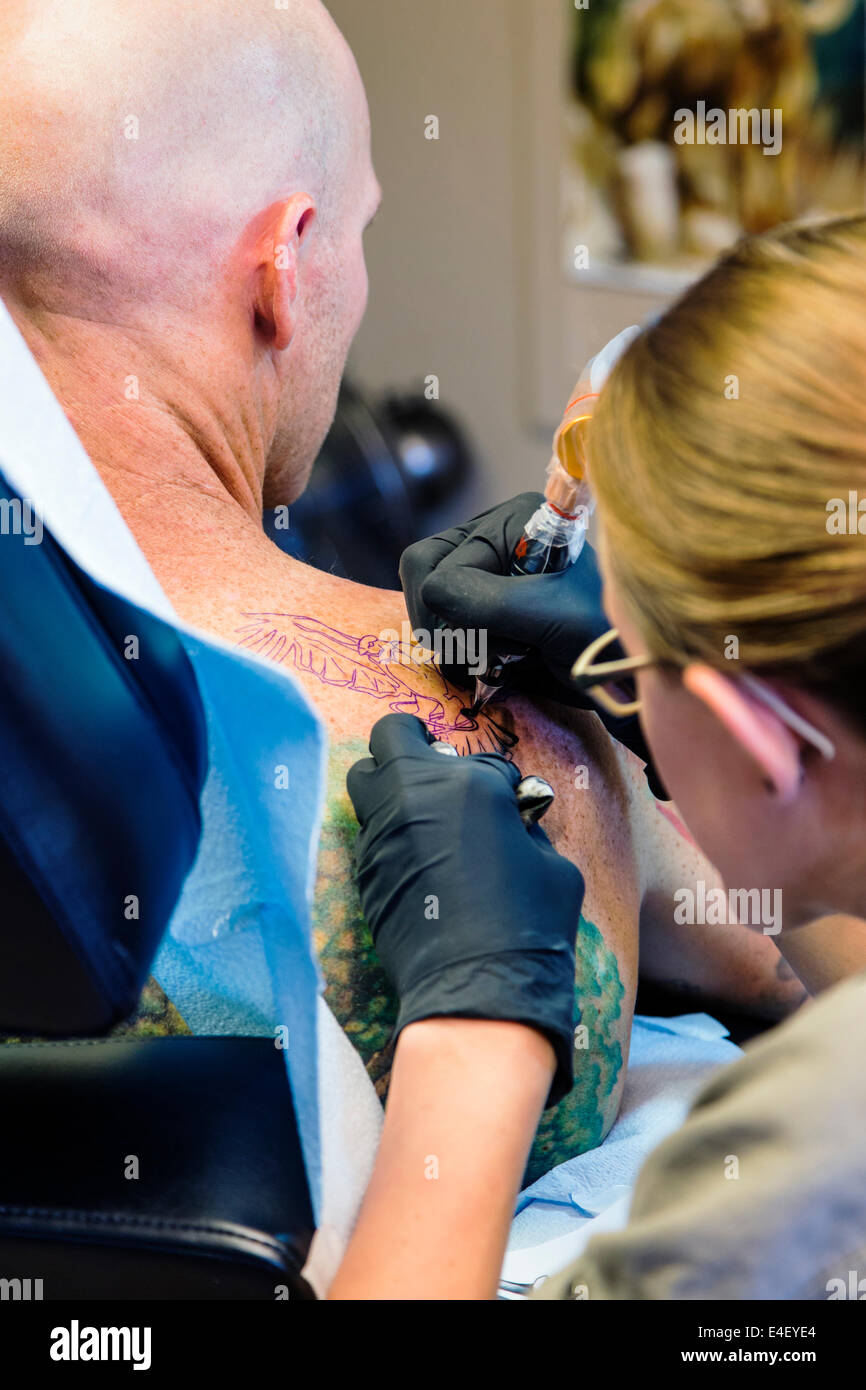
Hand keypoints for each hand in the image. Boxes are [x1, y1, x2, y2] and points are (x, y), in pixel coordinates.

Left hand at [346, 713, 584, 1106]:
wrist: (477, 988)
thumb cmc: (528, 924)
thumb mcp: (550, 863)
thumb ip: (525, 828)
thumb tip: (512, 820)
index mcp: (469, 786)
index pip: (484, 759)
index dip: (501, 780)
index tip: (509, 802)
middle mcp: (414, 796)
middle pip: (390, 737)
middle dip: (414, 745)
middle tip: (437, 769)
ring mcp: (381, 832)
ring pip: (364, 780)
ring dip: (390, 784)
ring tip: (419, 810)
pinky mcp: (364, 869)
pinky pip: (368, 832)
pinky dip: (388, 832)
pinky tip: (414, 858)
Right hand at [400, 495, 668, 796]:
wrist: (640, 679)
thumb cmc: (609, 637)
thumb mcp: (549, 614)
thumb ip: (485, 600)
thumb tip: (431, 594)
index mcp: (514, 521)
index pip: (434, 560)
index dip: (440, 608)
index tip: (470, 648)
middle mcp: (501, 541)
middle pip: (426, 576)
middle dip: (443, 624)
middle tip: (473, 659)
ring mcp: (498, 578)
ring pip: (434, 606)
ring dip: (454, 644)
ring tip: (493, 664)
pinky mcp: (499, 613)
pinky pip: (452, 629)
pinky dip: (464, 656)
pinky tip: (493, 668)